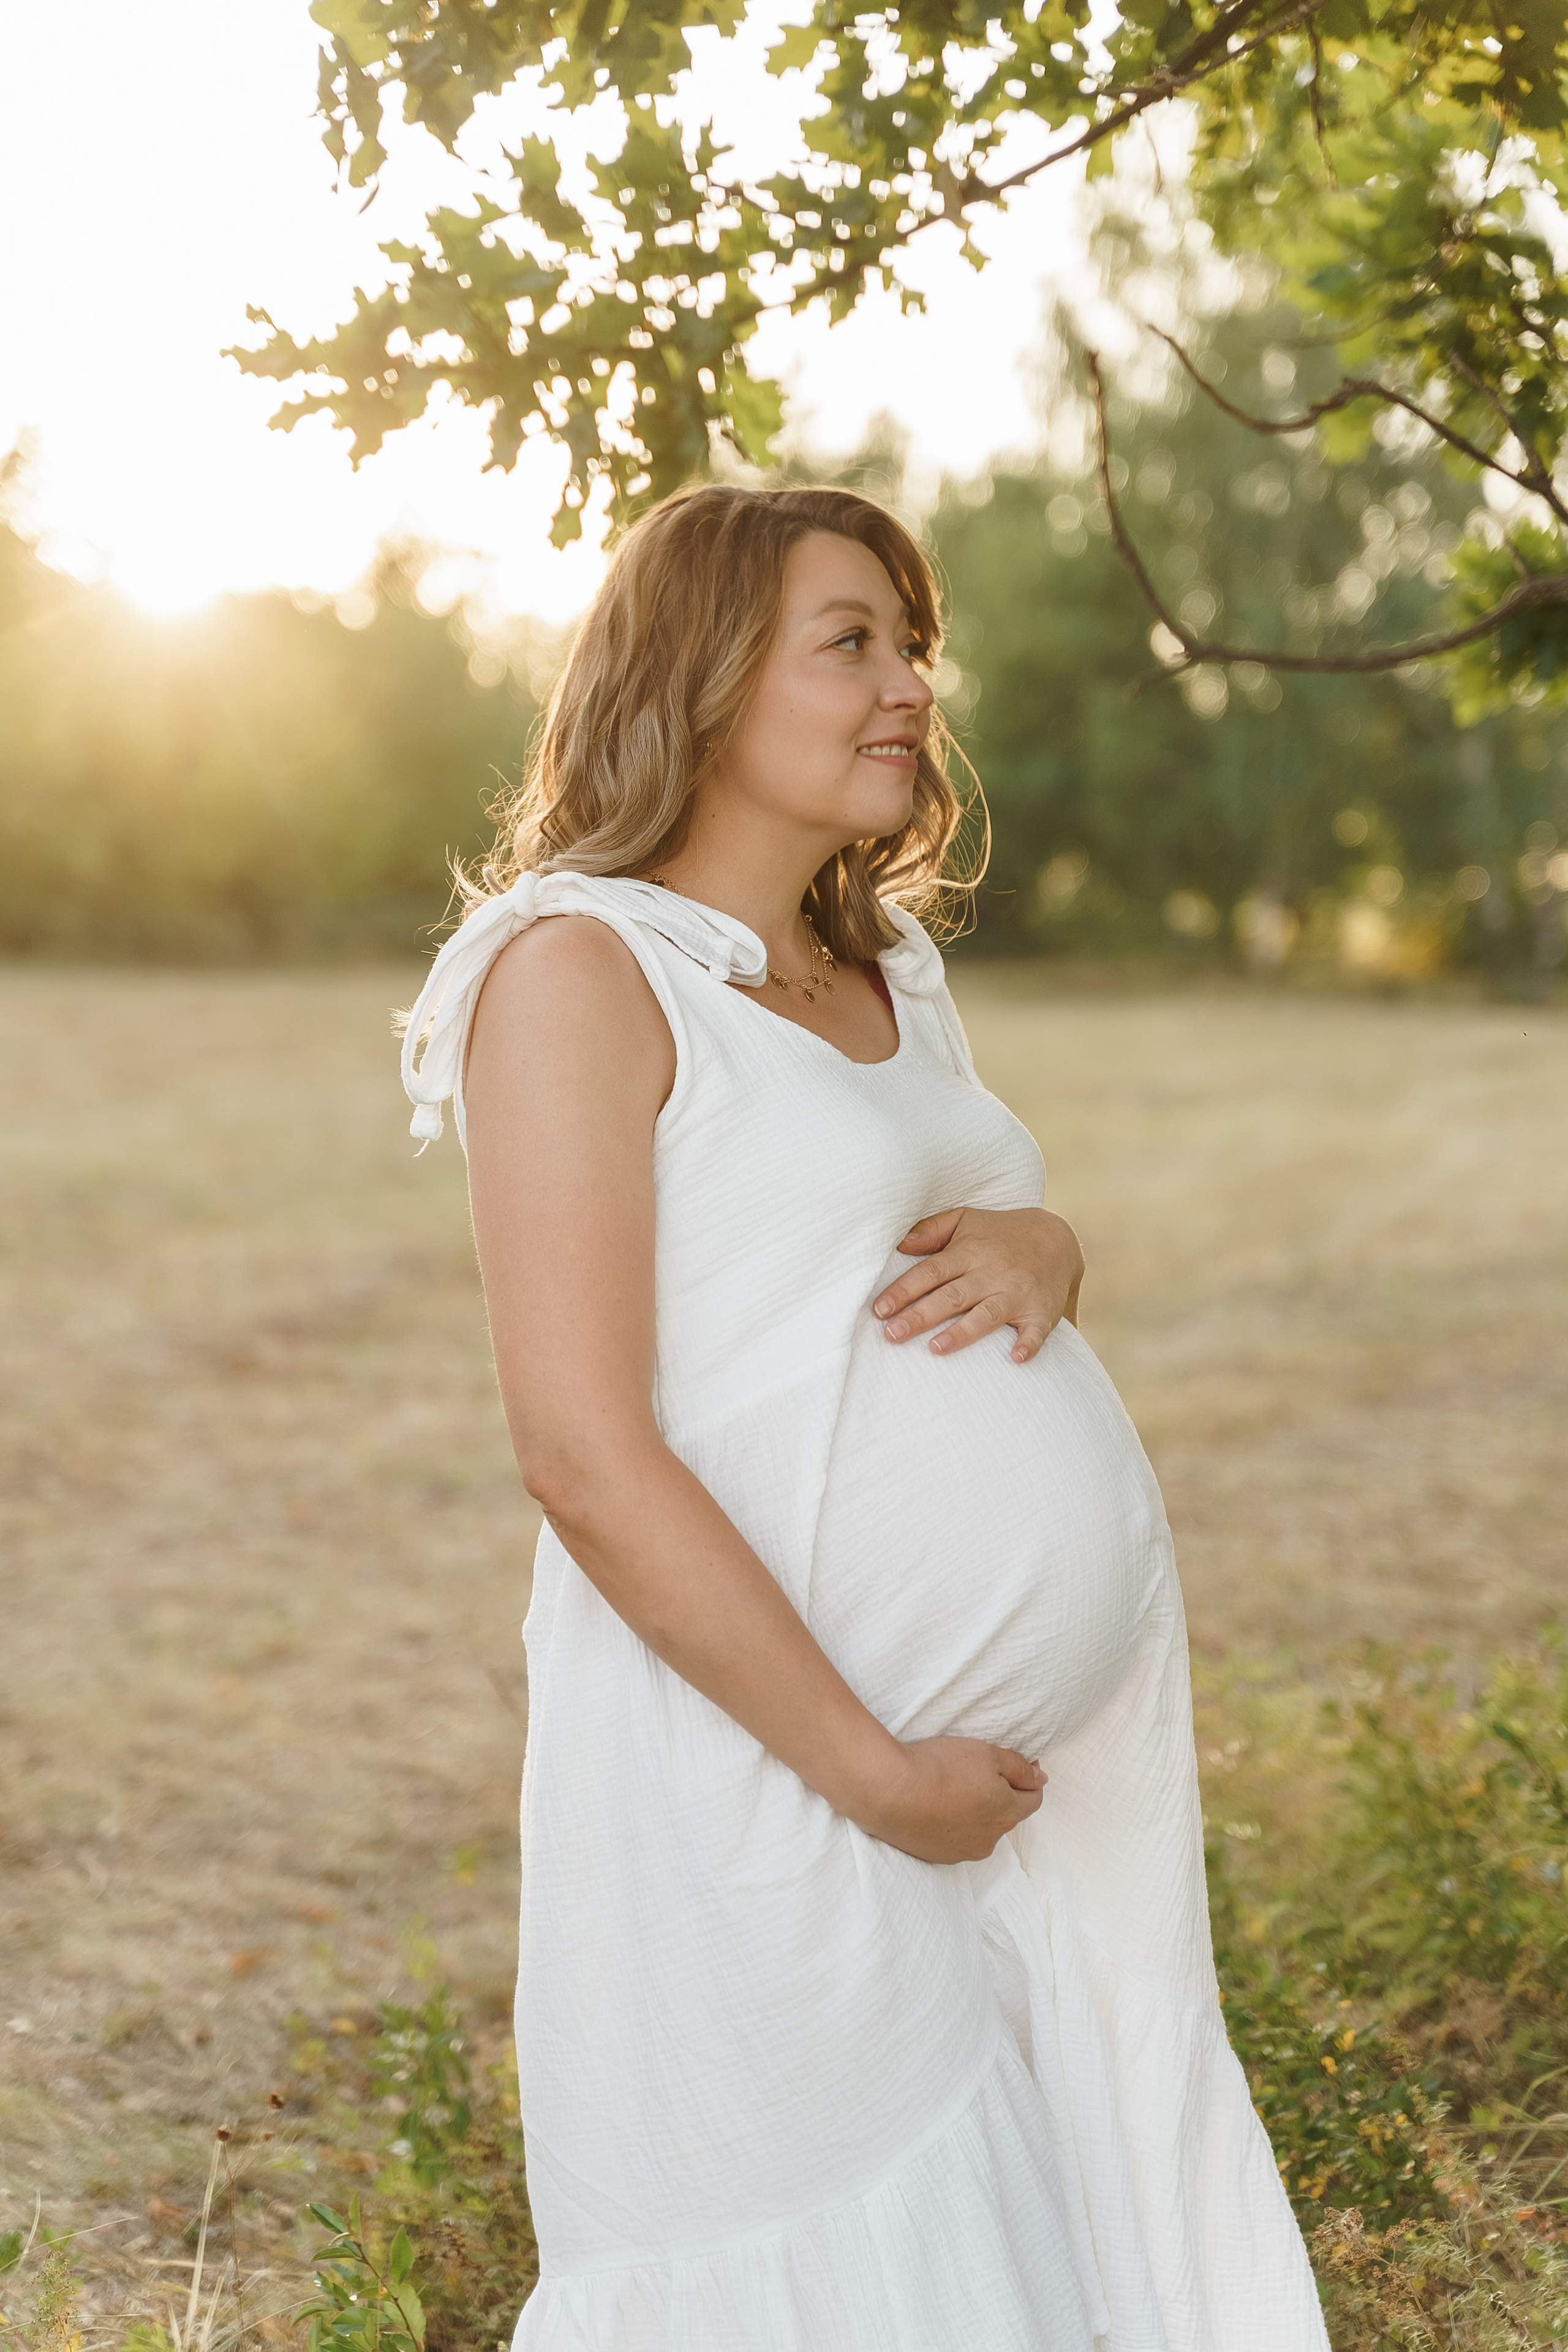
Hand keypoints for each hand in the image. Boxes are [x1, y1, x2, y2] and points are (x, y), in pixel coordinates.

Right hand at [851, 1735, 1045, 1862]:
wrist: (888, 1790)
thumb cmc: (939, 1767)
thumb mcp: (987, 1753)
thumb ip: (1020, 1767)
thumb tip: (1041, 1779)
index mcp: (1007, 1813)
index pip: (1034, 1799)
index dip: (1029, 1778)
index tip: (1014, 1762)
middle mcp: (990, 1840)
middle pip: (1005, 1815)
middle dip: (998, 1795)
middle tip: (976, 1771)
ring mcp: (961, 1852)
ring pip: (979, 1829)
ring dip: (973, 1812)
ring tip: (950, 1788)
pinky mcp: (935, 1856)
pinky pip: (953, 1838)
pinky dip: (949, 1823)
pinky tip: (933, 1805)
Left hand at [872, 1205, 1083, 1364]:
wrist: (1057, 1239)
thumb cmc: (1000, 1234)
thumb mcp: (966, 1220)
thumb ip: (931, 1230)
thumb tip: (899, 1245)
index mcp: (969, 1252)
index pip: (931, 1272)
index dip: (904, 1290)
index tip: (879, 1309)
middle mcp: (991, 1273)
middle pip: (951, 1296)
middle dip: (920, 1316)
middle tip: (892, 1335)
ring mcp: (1017, 1293)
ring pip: (986, 1315)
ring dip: (963, 1332)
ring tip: (936, 1348)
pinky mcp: (1041, 1312)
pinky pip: (1036, 1330)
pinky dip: (1028, 1344)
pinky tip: (1016, 1358)